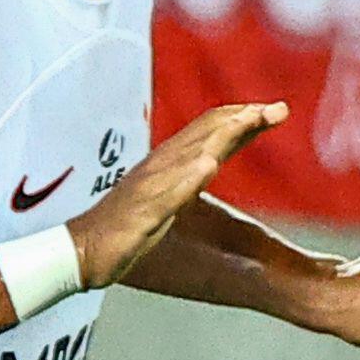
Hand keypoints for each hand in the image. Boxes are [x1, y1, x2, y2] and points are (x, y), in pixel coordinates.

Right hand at [68, 103, 286, 288]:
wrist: (82, 251)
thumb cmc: (125, 225)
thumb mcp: (167, 197)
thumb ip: (189, 176)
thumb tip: (214, 158)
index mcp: (168, 163)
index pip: (210, 131)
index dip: (242, 119)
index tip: (274, 110)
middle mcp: (160, 166)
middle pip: (205, 132)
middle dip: (242, 118)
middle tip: (277, 109)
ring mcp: (150, 187)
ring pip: (189, 152)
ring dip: (221, 135)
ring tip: (250, 121)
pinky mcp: (141, 212)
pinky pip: (166, 192)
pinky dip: (187, 177)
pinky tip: (208, 166)